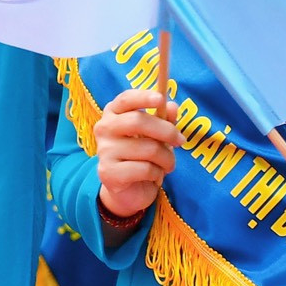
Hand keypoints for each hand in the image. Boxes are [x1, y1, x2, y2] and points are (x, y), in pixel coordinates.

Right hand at [94, 86, 177, 223]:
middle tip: (181, 141)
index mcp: (113, 114)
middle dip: (167, 131)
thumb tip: (172, 106)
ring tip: (167, 164)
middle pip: (138, 121)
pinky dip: (157, 174)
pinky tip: (153, 176)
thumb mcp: (156, 135)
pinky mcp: (108, 172)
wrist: (128, 189)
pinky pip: (145, 169)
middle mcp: (104, 129)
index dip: (143, 97)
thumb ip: (164, 120)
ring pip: (148, 148)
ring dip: (167, 158)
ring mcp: (104, 151)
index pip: (125, 99)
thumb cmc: (142, 155)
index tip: (160, 98)